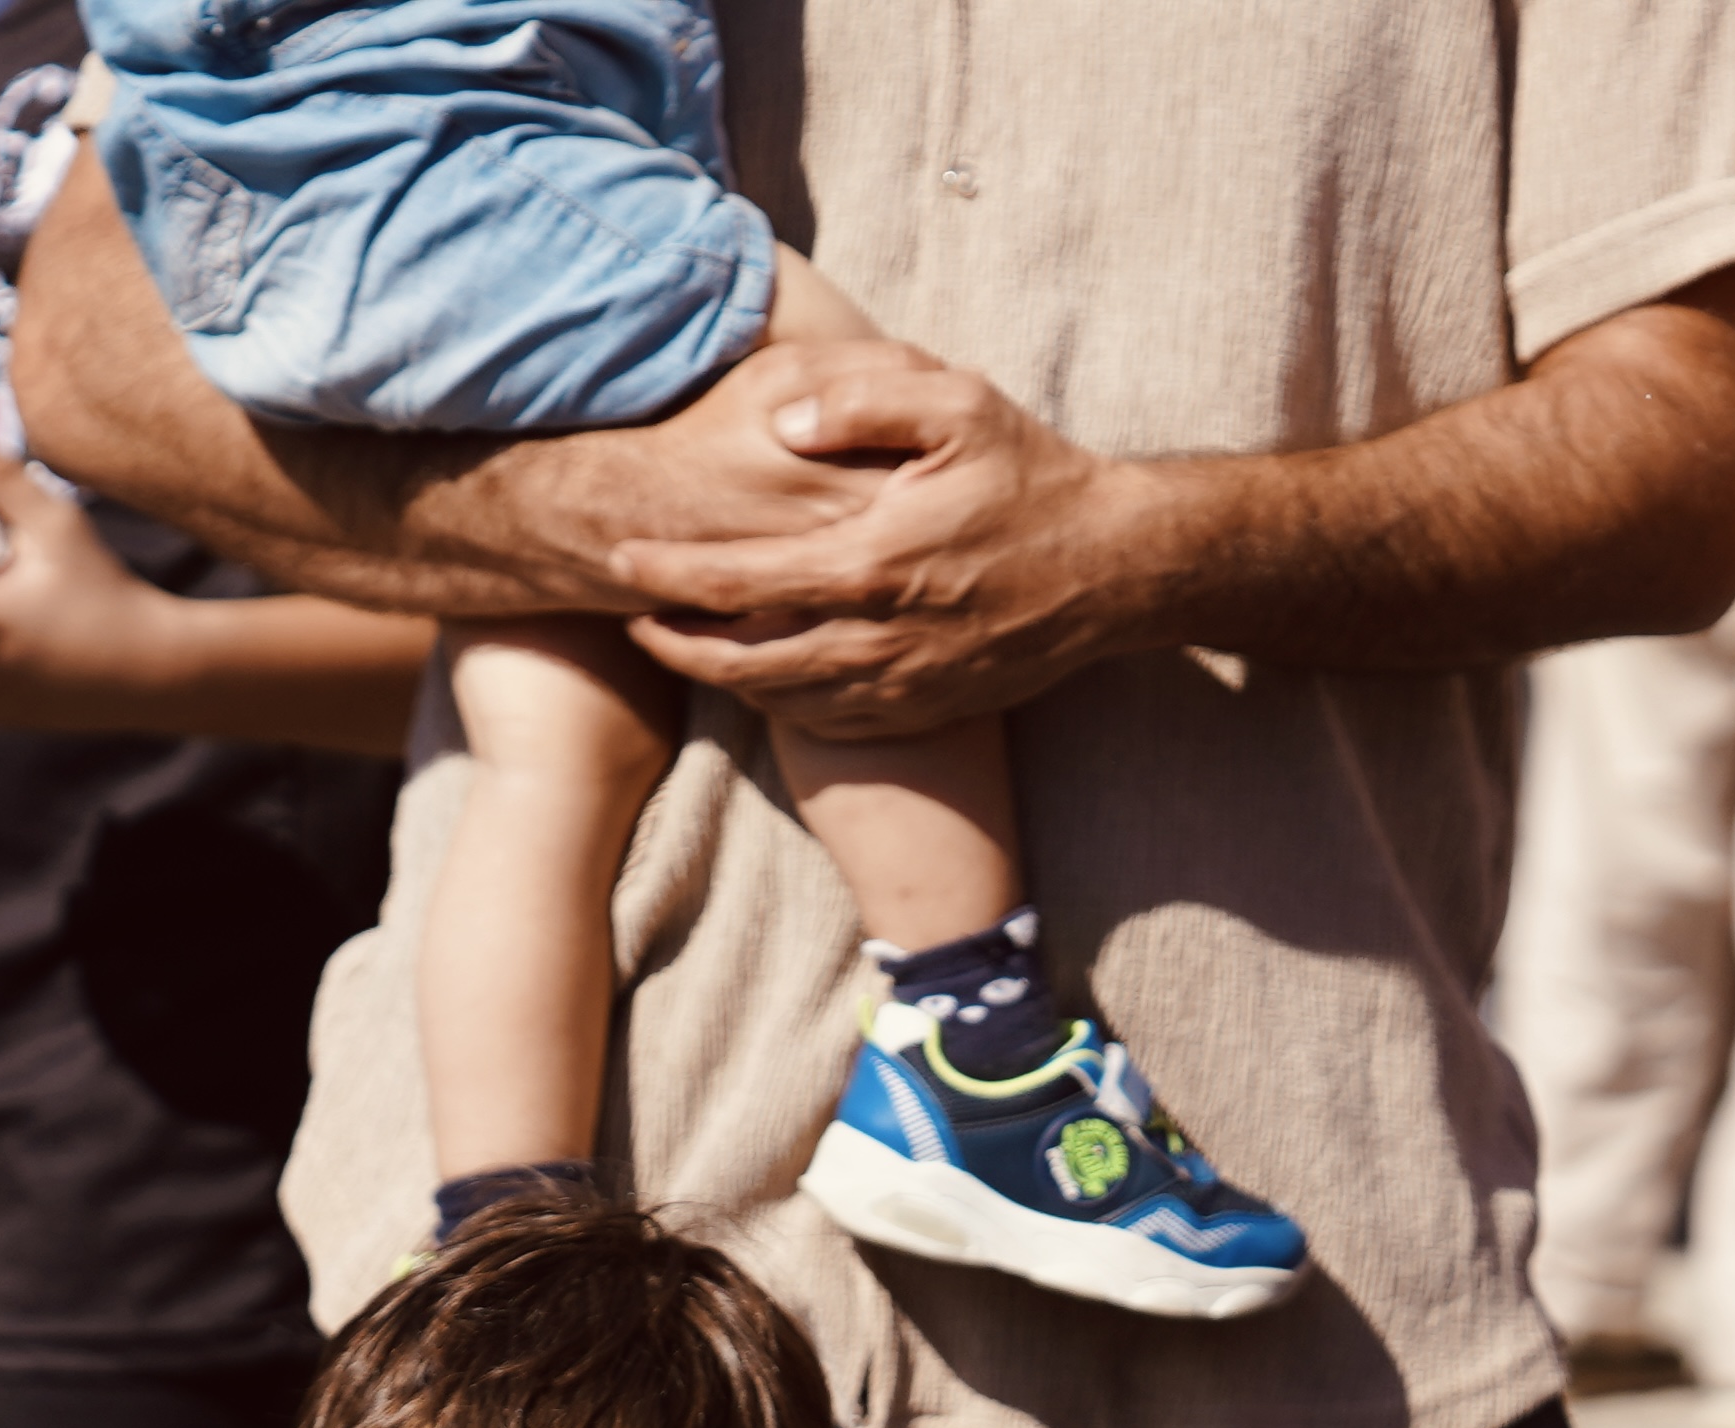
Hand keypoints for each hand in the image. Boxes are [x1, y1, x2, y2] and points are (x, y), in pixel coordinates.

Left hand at [607, 342, 1154, 739]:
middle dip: (674, 642)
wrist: (1116, 568)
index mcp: (873, 561)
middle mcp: (881, 637)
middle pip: (742, 660)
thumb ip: (864, 398)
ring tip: (680, 644)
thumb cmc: (1034, 475)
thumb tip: (780, 419)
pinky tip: (760, 674)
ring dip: (720, 677)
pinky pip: (829, 724)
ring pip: (781, 700)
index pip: (738, 578)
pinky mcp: (925, 709)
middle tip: (629, 615)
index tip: (619, 559)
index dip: (666, 574)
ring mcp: (903, 684)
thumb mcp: (960, 403)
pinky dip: (780, 704)